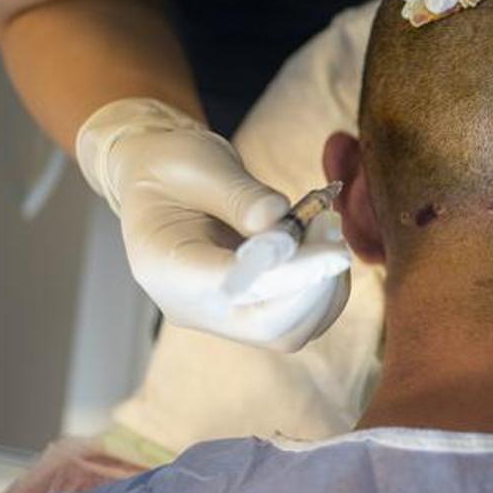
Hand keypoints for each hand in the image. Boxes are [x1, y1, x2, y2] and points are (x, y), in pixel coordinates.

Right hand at [76, 99, 350, 351]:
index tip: (335, 252)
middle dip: (317, 285)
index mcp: (164, 267)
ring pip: (291, 330)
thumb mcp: (198, 162)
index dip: (292, 276)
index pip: (237, 290)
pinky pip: (297, 319)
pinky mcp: (247, 313)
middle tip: (332, 224)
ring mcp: (220, 316)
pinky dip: (322, 286)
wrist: (157, 184)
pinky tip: (318, 241)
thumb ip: (240, 194)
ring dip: (325, 284)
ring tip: (325, 223)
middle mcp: (191, 305)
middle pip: (270, 328)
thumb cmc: (172, 168)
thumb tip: (280, 218)